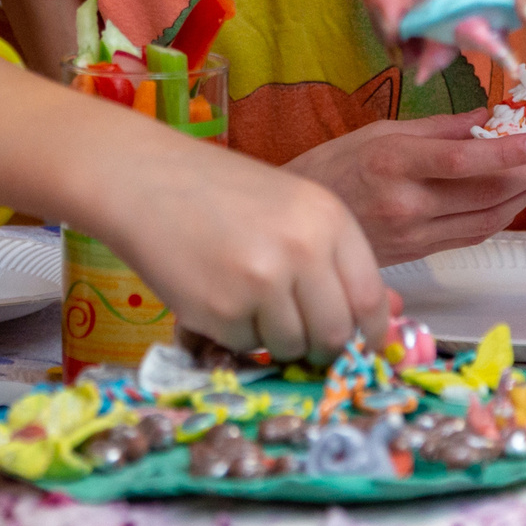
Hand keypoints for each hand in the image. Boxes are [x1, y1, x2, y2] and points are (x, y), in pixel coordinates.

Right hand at [99, 139, 390, 364]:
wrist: (140, 178)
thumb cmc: (217, 191)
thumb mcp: (289, 207)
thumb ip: (334, 259)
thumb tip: (385, 316)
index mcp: (327, 217)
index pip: (370, 297)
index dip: (369, 332)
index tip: (360, 344)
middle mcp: (302, 249)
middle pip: (336, 333)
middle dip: (322, 347)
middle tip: (302, 338)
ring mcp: (262, 282)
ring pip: (293, 346)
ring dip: (276, 338)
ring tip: (247, 299)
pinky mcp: (221, 311)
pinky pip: (247, 346)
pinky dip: (235, 333)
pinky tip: (215, 293)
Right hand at [283, 112, 525, 261]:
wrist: (297, 225)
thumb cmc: (330, 167)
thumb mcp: (378, 132)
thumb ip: (436, 128)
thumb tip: (485, 118)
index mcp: (392, 163)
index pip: (463, 161)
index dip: (507, 152)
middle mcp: (406, 203)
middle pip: (484, 193)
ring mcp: (414, 234)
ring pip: (486, 219)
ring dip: (521, 195)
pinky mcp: (418, 254)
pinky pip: (471, 235)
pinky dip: (499, 216)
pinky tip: (510, 198)